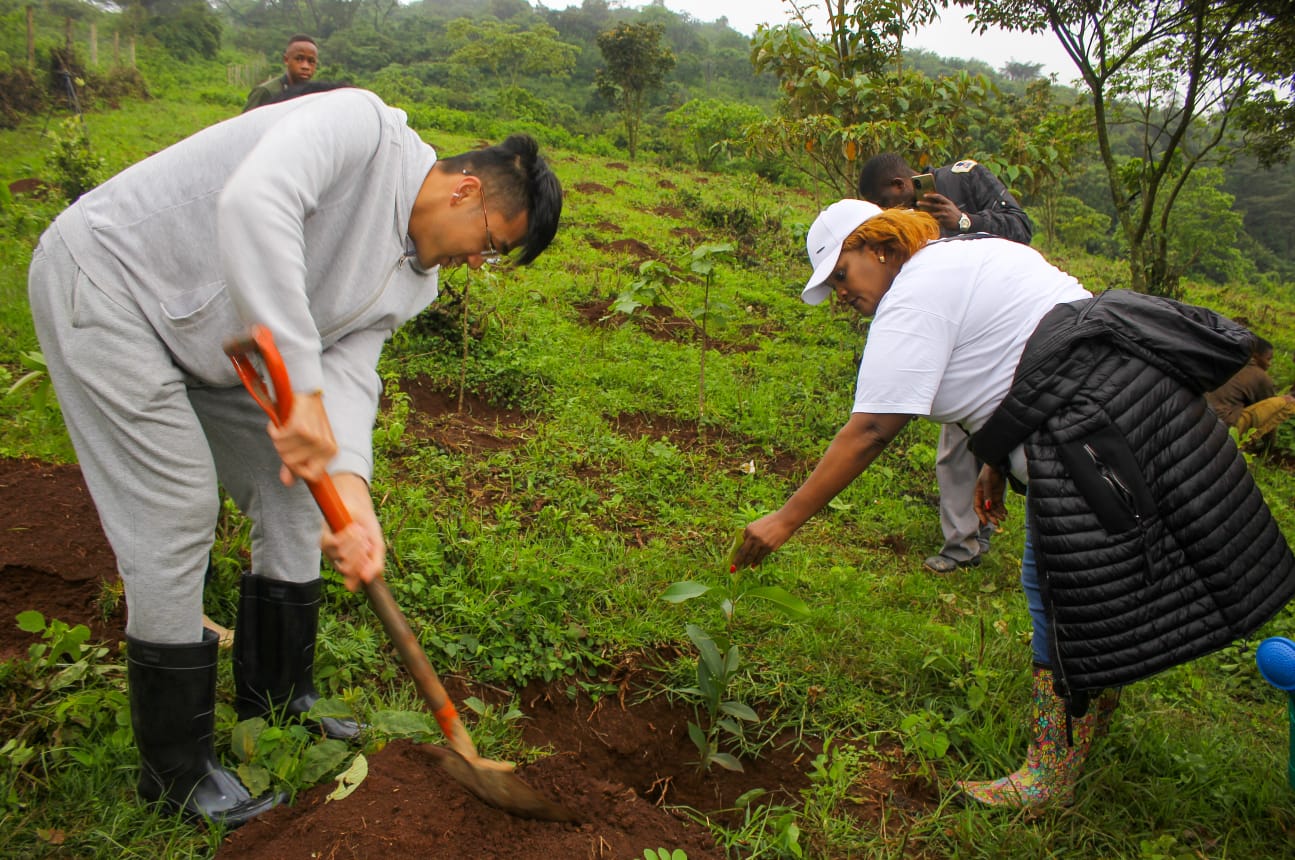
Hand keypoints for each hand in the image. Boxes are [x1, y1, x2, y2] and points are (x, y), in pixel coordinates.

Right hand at [267, 391, 336, 484]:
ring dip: (277, 438)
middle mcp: (324, 446)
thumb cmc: (308, 418)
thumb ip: (295, 464)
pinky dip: (273, 429)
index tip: (291, 456)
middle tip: (286, 436)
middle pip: (291, 463)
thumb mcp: (305, 443)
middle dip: (283, 450)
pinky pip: (278, 438)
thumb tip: (287, 482)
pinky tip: (279, 422)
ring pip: (282, 451)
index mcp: (330, 452)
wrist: (307, 391)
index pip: (311, 476)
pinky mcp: (300, 427)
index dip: (296, 469)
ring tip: (284, 427)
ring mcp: (313, 437)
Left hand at [320, 473, 383, 591]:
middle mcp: (340, 563)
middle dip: (361, 553)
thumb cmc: (367, 527)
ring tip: (360, 531)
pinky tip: (351, 528)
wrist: (359, 505)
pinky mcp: (324, 540)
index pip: (354, 583)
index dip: (364, 569)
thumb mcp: (377, 547)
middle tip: (366, 540)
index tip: (371, 552)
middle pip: (348, 570)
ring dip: (356, 542)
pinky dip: (347, 535)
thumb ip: (376, 564)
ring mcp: (330, 553)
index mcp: (353, 568)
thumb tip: (367, 580)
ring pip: (342, 556)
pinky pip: (335, 545)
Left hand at [730, 512, 797, 569]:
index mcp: (749, 530)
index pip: (739, 544)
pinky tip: (753, 566)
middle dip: (738, 562)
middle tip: (734, 569)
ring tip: (744, 567)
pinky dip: (756, 562)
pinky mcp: (770, 548)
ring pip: (752, 556)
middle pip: (743, 552)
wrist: (784, 521)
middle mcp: (754, 537)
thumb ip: (750, 535)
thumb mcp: (757, 525)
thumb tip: (743, 546)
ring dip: (747, 563)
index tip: (732, 560)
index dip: (735, 553)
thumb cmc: (770, 523)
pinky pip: (761, 557)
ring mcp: (762, 543)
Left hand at [915, 192, 962, 232]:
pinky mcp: (943, 221)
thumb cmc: (954, 213)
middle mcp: (946, 207)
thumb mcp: (950, 206)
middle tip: (917, 202)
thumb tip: (931, 201)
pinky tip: (925, 219)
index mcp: (948, 202)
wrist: (962, 222)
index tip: (924, 195)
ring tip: (919, 212)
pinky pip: (934, 220)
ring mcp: (944, 214)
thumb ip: (942, 204)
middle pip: (932, 205)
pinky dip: (930, 219)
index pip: (938, 197)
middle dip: (924, 203)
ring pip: (932, 213)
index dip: (931, 195)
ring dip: (925, 213)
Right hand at [974, 464, 1007, 525]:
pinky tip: (1006, 513)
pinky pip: (999, 505)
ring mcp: (991, 497)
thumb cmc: (989, 472)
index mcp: (978, 494)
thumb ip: (988, 495)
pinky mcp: (998, 495)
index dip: (981, 515)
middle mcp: (983, 497)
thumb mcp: (987, 483)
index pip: (978, 507)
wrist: (997, 465)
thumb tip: (988, 507)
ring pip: (993, 509)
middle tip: (997, 523)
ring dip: (998, 514)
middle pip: (986, 510)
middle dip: (991, 517)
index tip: (985, 523)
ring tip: (1004, 518)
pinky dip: (1002, 509)